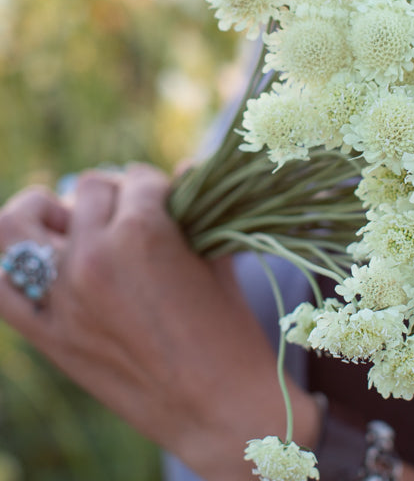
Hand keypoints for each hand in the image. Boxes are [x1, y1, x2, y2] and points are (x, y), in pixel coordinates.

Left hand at [0, 164, 319, 479]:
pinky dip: (11, 261)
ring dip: (46, 210)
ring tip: (70, 221)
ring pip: (22, 219)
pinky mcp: (46, 333)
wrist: (216, 406)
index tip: (169, 202)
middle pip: (88, 188)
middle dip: (114, 195)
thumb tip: (185, 168)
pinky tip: (43, 258)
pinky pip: (0, 283)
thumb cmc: (229, 330)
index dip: (158, 187)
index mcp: (143, 231)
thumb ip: (196, 208)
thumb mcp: (218, 258)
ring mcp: (61, 295)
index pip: (138, 178)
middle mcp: (93, 255)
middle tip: (132, 216)